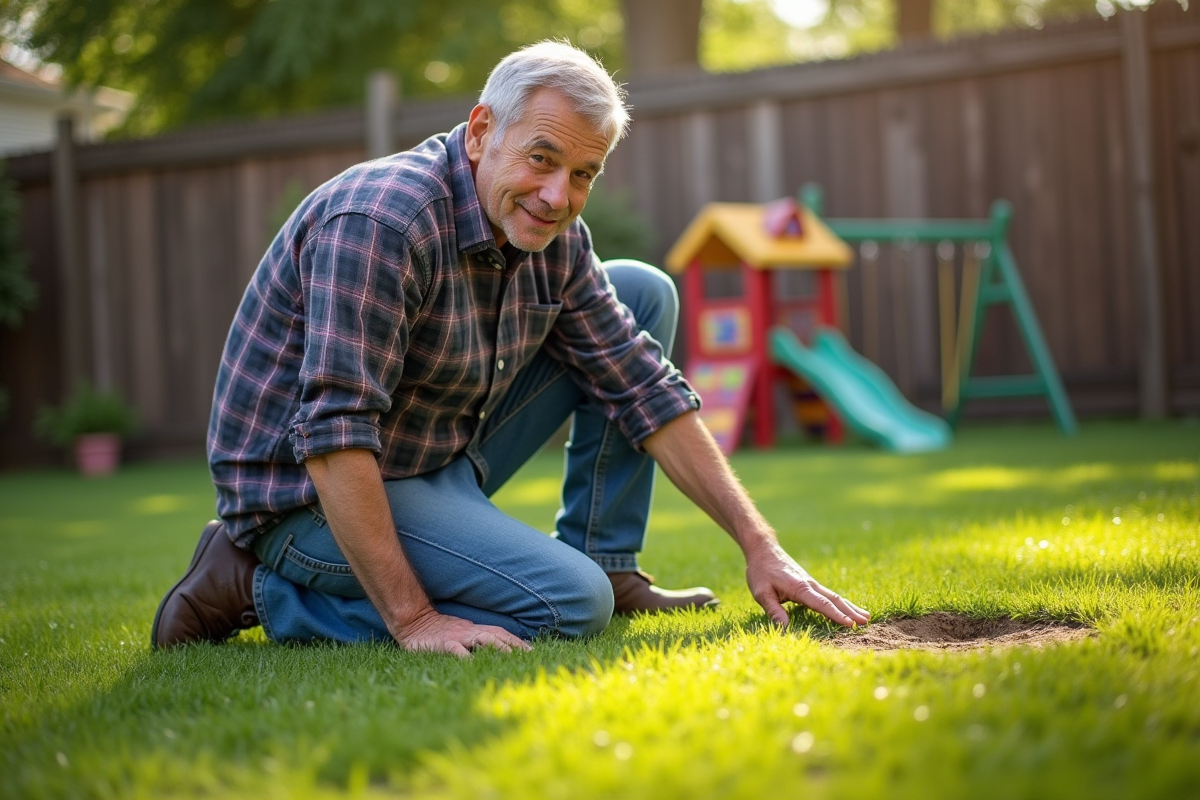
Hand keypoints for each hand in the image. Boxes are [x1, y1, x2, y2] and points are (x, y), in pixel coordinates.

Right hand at [393, 607, 531, 656]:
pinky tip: (474, 665)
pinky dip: (466, 657)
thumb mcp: (461, 634)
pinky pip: (456, 651)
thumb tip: (494, 649)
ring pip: (482, 639)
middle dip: (514, 645)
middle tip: (530, 657)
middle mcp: (470, 632)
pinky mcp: (443, 644)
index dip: (517, 641)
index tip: (532, 651)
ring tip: (511, 657)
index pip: (501, 633)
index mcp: (475, 630)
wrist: (412, 622)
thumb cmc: (438, 632)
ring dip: (499, 648)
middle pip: (498, 635)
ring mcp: (457, 637)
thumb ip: (475, 640)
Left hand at [745, 542, 869, 627]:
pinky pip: (828, 595)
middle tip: (866, 622)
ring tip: (866, 617)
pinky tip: (847, 608)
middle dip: (850, 612)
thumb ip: (773, 610)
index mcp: (800, 588)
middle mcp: (810, 584)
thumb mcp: (761, 592)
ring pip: (834, 596)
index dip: (836, 615)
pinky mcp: (809, 583)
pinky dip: (840, 602)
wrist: (763, 550)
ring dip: (849, 607)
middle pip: (834, 599)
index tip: (850, 624)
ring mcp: (811, 583)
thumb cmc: (760, 571)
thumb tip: (784, 628)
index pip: (822, 604)